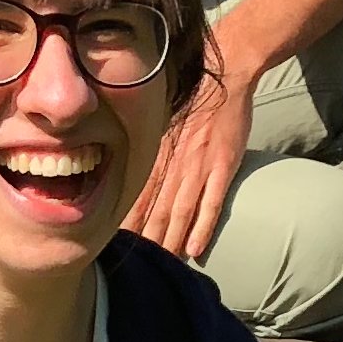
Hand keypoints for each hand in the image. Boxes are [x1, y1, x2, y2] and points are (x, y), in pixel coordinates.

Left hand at [121, 71, 251, 262]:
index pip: (135, 195)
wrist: (227, 75)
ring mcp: (199, 166)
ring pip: (180, 213)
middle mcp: (173, 163)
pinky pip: (211, 205)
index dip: (126, 222)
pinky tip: (195, 250)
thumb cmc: (192, 97)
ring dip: (171, 242)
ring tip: (165, 265)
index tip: (115, 245)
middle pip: (155, 211)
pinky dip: (202, 229)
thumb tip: (129, 170)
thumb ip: (147, 146)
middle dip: (145, 241)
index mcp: (155, 152)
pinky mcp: (223, 166)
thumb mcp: (159, 118)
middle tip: (135, 267)